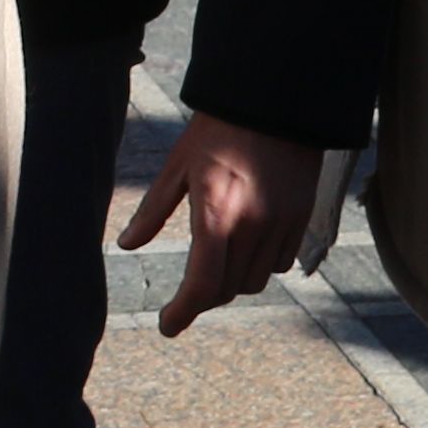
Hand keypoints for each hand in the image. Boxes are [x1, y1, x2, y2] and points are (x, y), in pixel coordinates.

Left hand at [121, 112, 324, 339]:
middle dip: (202, 299)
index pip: (201, 285)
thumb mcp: (178, 166)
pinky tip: (245, 249)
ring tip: (214, 269)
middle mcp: (251, 227)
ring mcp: (280, 226)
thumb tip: (127, 245)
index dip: (182, 313)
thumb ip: (152, 211)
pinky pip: (280, 264)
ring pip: (254, 281)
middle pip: (227, 290)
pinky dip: (260, 267)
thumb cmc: (217, 129)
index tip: (168, 326)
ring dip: (231, 284)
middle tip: (185, 298)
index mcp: (216, 215)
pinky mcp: (300, 220)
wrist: (275, 102)